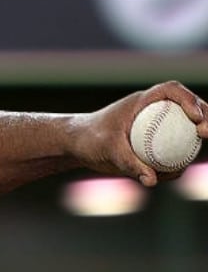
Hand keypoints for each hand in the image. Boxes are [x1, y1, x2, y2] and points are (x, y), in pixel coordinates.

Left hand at [70, 81, 207, 186]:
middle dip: (206, 116)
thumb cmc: (88, 140)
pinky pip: (174, 152)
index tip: (195, 117)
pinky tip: (171, 174)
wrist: (77, 146)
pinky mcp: (155, 144)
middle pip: (188, 107)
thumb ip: (128, 163)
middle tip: (206, 133)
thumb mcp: (106, 149)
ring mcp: (157, 127)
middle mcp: (154, 111)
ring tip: (190, 158)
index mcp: (143, 101)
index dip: (189, 99)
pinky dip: (177, 162)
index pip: (172, 91)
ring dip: (196, 141)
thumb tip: (152, 181)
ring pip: (185, 131)